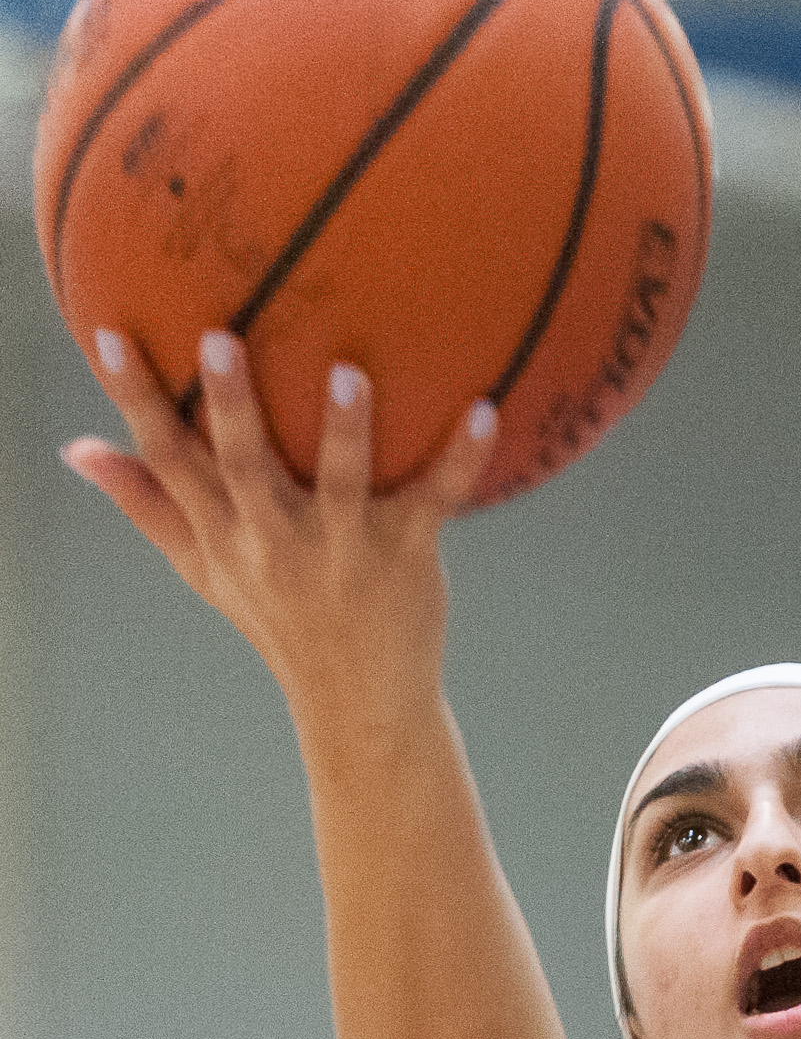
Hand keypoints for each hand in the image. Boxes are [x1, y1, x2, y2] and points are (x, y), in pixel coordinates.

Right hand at [59, 329, 495, 743]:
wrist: (360, 704)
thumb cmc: (279, 620)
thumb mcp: (204, 571)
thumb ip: (148, 508)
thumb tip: (78, 450)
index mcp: (226, 536)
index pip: (168, 461)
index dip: (134, 399)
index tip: (107, 334)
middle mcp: (278, 542)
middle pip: (245, 467)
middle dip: (230, 406)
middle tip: (220, 337)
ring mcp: (345, 549)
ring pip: (343, 482)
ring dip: (346, 429)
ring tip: (350, 374)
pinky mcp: (407, 556)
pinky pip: (436, 500)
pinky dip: (463, 459)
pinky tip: (485, 412)